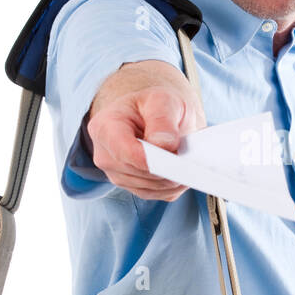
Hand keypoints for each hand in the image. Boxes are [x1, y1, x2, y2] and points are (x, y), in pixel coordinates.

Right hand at [84, 61, 206, 199]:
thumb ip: (163, 118)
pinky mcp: (133, 187)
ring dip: (172, 178)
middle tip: (190, 159)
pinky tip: (183, 171)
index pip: (124, 151)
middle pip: (138, 172)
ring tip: (189, 162)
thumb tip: (165, 145)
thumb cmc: (156, 106)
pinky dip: (174, 186)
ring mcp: (117, 174)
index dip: (150, 159)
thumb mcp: (163, 100)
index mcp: (104, 127)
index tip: (174, 158)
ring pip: (149, 187)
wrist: (155, 115)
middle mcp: (105, 155)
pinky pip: (157, 194)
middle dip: (166, 168)